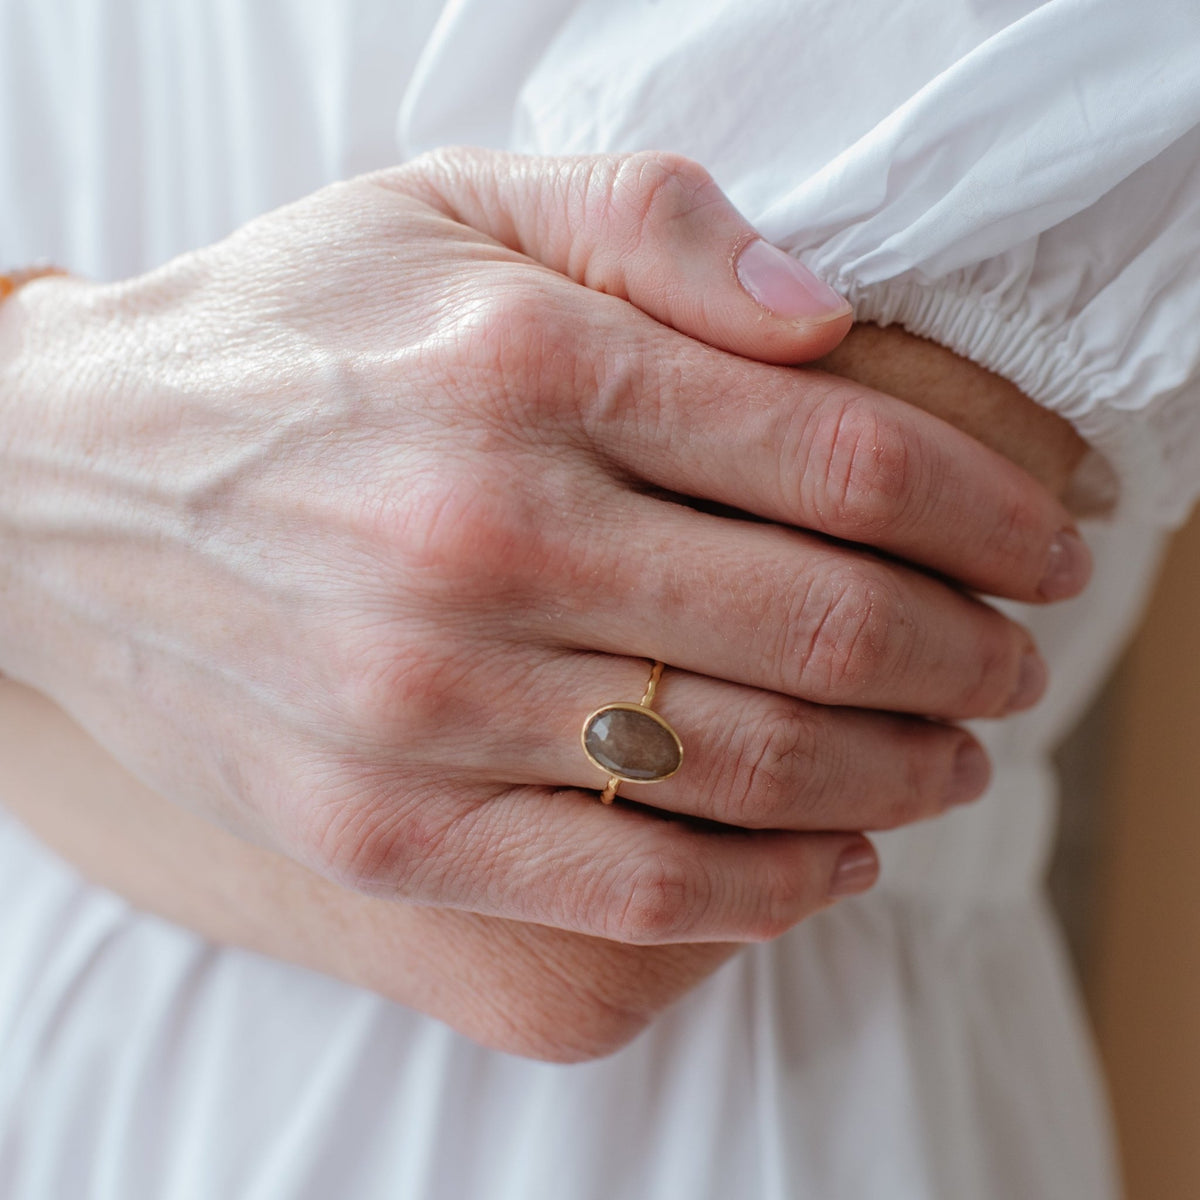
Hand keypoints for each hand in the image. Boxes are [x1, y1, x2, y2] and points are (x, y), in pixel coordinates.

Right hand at [0, 149, 1089, 944]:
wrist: (62, 490)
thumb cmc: (282, 340)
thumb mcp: (449, 208)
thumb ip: (653, 227)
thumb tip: (828, 314)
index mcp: (521, 365)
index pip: (846, 449)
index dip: (987, 507)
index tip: (1043, 541)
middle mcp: (479, 536)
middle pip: (825, 617)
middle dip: (969, 649)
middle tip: (1016, 657)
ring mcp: (425, 703)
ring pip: (750, 765)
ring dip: (902, 771)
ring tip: (955, 757)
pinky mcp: (383, 831)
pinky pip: (635, 885)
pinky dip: (775, 886)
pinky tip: (839, 856)